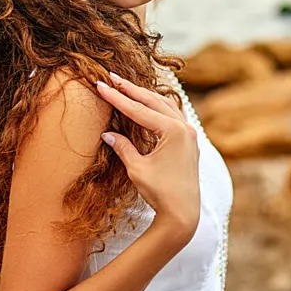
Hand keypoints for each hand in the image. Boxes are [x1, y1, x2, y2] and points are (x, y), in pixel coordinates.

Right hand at [95, 71, 200, 240]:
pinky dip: (158, 108)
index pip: (139, 110)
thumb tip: (107, 133)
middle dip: (131, 89)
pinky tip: (148, 104)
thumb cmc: (160, 192)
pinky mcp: (189, 142)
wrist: (183, 213)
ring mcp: (189, 134)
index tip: (101, 85)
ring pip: (165, 106)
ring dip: (145, 96)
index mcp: (174, 131)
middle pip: (153, 101)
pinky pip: (173, 116)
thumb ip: (123, 147)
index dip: (117, 98)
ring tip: (127, 86)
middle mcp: (185, 128)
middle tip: (112, 77)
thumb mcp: (137, 168)